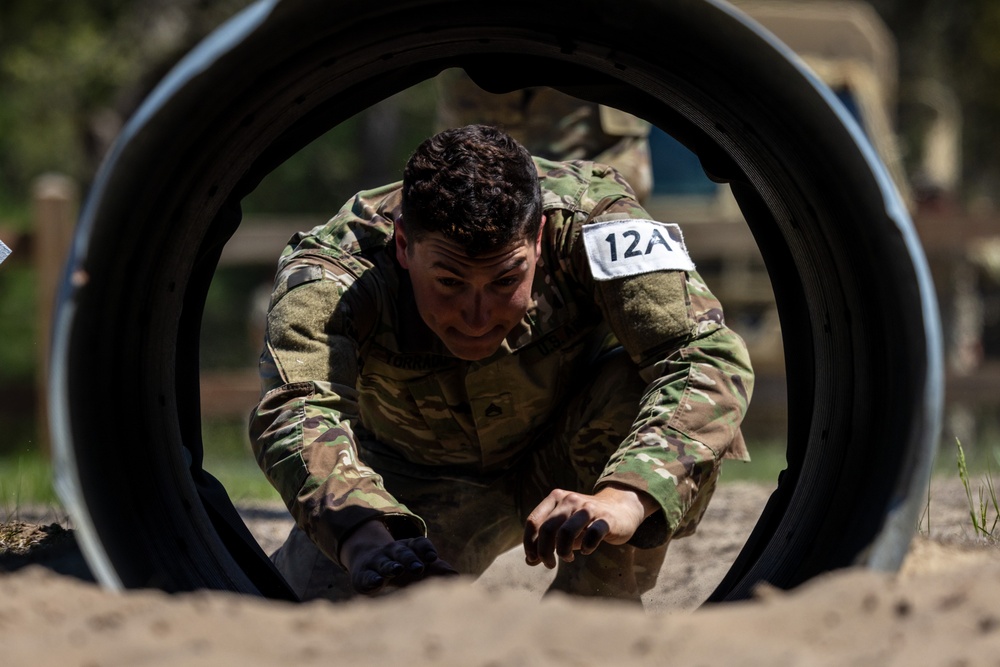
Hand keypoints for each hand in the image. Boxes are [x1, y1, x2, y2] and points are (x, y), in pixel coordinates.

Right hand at [341, 519, 458, 594]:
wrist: (366, 562)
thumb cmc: (401, 566)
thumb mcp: (418, 564)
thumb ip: (438, 570)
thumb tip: (457, 576)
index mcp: (409, 547)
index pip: (419, 544)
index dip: (425, 549)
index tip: (433, 557)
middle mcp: (392, 552)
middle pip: (402, 552)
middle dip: (410, 559)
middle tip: (419, 568)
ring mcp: (377, 562)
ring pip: (384, 562)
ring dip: (391, 566)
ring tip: (397, 570)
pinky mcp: (362, 575)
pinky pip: (367, 576)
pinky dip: (372, 579)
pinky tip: (378, 582)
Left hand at [523, 484, 656, 568]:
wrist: (621, 509)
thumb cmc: (586, 522)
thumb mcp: (564, 528)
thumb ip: (547, 542)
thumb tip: (529, 561)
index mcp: (556, 498)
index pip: (533, 521)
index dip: (529, 543)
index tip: (532, 559)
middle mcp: (570, 499)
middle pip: (547, 528)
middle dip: (544, 552)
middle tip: (549, 564)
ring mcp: (588, 508)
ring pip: (566, 532)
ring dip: (563, 551)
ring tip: (568, 558)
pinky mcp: (606, 519)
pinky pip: (592, 535)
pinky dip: (587, 547)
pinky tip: (587, 550)